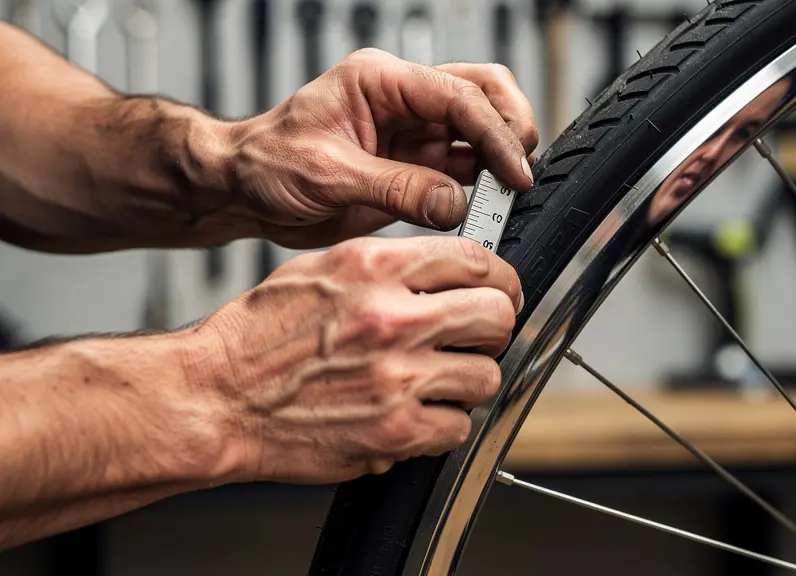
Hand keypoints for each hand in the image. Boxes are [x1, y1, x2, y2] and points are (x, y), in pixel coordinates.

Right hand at [191, 236, 520, 482]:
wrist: (214, 399)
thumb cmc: (255, 338)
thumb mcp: (318, 270)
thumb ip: (386, 267)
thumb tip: (442, 274)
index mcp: (374, 268)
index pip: (477, 261)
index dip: (498, 279)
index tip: (499, 291)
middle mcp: (391, 318)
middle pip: (497, 315)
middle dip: (492, 328)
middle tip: (475, 338)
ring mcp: (397, 377)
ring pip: (486, 376)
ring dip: (467, 381)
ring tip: (435, 381)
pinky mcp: (395, 431)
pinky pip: (458, 427)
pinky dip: (442, 425)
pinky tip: (413, 414)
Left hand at [225, 49, 538, 248]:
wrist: (244, 194)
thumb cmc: (267, 165)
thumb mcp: (328, 176)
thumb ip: (395, 189)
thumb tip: (453, 204)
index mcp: (380, 82)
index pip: (457, 94)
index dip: (495, 131)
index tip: (516, 170)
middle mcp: (403, 102)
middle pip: (483, 94)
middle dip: (512, 128)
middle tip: (521, 173)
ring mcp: (413, 135)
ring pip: (480, 133)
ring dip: (500, 161)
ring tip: (508, 197)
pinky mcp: (415, 169)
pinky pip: (464, 172)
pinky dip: (482, 190)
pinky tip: (487, 208)